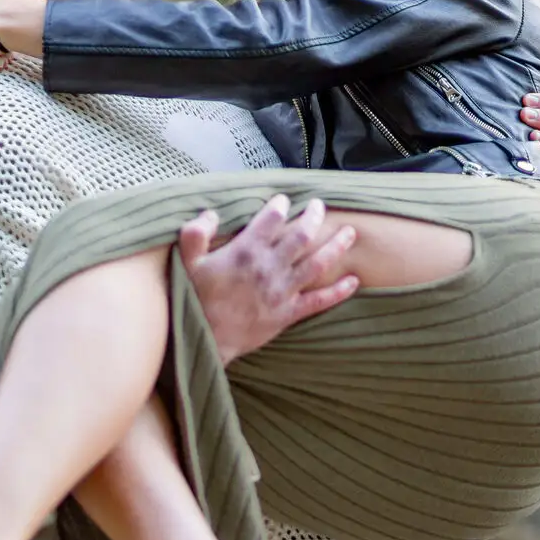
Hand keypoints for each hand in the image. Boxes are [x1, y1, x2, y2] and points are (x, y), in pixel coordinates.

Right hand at [180, 196, 359, 364]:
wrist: (206, 339)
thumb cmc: (196, 300)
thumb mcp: (186, 263)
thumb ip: (195, 234)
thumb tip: (211, 214)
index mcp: (246, 251)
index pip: (271, 219)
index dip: (280, 206)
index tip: (284, 200)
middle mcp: (269, 267)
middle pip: (301, 235)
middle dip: (314, 217)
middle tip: (320, 206)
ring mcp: (282, 290)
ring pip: (317, 263)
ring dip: (336, 246)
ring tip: (349, 233)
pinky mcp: (289, 313)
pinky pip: (320, 300)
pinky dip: (339, 291)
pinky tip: (353, 281)